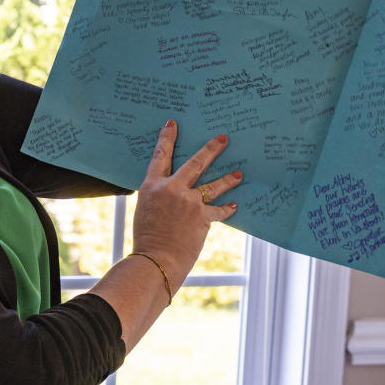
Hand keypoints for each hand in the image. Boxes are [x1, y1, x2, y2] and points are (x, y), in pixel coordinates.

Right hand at [131, 120, 240, 288]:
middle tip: (223, 139)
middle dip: (211, 149)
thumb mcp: (145, 211)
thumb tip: (173, 193)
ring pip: (213, 184)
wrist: (156, 260)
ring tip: (239, 173)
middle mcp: (171, 189)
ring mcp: (189, 202)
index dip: (167, 139)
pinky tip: (234, 205)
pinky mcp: (202, 216)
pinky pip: (219, 210)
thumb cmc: (147, 239)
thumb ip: (159, 197)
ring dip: (229, 178)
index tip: (173, 124)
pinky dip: (227, 209)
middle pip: (195, 162)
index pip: (160, 156)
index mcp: (151, 186)